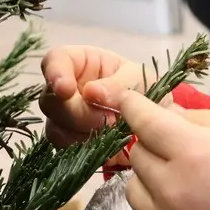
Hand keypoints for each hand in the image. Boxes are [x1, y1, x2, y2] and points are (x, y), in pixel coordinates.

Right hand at [39, 46, 163, 153]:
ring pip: (55, 128)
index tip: (65, 90)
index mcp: (82, 63)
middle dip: (78, 113)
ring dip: (83, 134)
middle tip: (109, 119)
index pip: (56, 59)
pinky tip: (107, 147)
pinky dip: (85, 149)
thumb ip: (118, 84)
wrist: (158, 124)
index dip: (55, 72)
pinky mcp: (72, 141)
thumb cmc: (148, 91)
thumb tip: (90, 92)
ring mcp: (66, 117)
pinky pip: (65, 148)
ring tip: (114, 132)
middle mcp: (69, 90)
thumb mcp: (140, 80)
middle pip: (50, 100)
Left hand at [118, 91, 209, 209]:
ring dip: (149, 181)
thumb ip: (200, 117)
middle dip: (152, 145)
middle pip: (137, 155)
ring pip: (133, 190)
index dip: (133, 106)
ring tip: (180, 184)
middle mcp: (172, 188)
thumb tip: (165, 111)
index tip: (130, 101)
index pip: (143, 121)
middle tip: (178, 150)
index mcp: (192, 152)